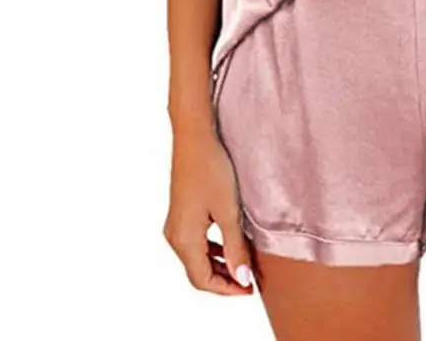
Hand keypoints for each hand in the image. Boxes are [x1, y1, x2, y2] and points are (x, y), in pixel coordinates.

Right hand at [163, 127, 254, 295]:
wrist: (195, 136)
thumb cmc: (212, 168)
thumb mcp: (229, 210)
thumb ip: (235, 246)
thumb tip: (242, 278)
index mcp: (184, 239)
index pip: (202, 280)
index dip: (227, 289)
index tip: (250, 289)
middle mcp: (175, 236)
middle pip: (197, 272)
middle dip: (224, 279)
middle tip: (250, 280)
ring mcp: (176, 224)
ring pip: (196, 258)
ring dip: (219, 264)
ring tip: (244, 264)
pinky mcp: (181, 212)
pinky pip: (195, 242)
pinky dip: (213, 249)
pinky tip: (230, 242)